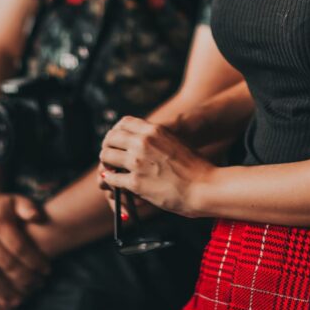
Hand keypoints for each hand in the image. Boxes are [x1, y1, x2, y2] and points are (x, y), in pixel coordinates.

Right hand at [0, 191, 50, 309]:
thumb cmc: (3, 206)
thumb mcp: (16, 200)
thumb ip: (28, 207)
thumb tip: (36, 216)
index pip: (19, 247)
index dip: (34, 261)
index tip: (46, 270)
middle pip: (5, 264)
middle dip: (23, 278)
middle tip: (36, 287)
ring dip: (2, 290)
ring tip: (17, 300)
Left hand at [98, 116, 215, 216]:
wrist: (203, 186)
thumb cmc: (193, 167)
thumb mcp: (173, 142)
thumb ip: (155, 140)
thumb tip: (137, 144)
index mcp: (153, 130)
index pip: (123, 123)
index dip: (116, 132)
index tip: (116, 142)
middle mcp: (142, 142)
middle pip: (110, 138)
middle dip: (108, 148)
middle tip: (110, 158)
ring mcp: (137, 162)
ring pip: (106, 156)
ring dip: (106, 165)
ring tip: (111, 171)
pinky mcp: (135, 182)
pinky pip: (111, 178)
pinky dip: (110, 182)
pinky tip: (114, 185)